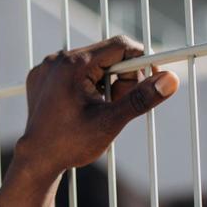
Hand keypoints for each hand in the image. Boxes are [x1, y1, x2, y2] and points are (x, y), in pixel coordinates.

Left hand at [12, 35, 178, 177]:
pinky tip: (82, 107)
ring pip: (91, 63)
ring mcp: (46, 67)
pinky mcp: (41, 77)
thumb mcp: (111, 121)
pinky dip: (85, 84)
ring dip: (105, 82)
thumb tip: (171, 79)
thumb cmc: (71, 143)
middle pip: (106, 54)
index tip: (150, 80)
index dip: (141, 61)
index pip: (120, 45)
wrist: (36, 160)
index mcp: (73, 65)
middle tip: (118, 103)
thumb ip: (141, 98)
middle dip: (121, 77)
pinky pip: (73, 71)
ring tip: (99, 108)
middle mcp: (56, 59)